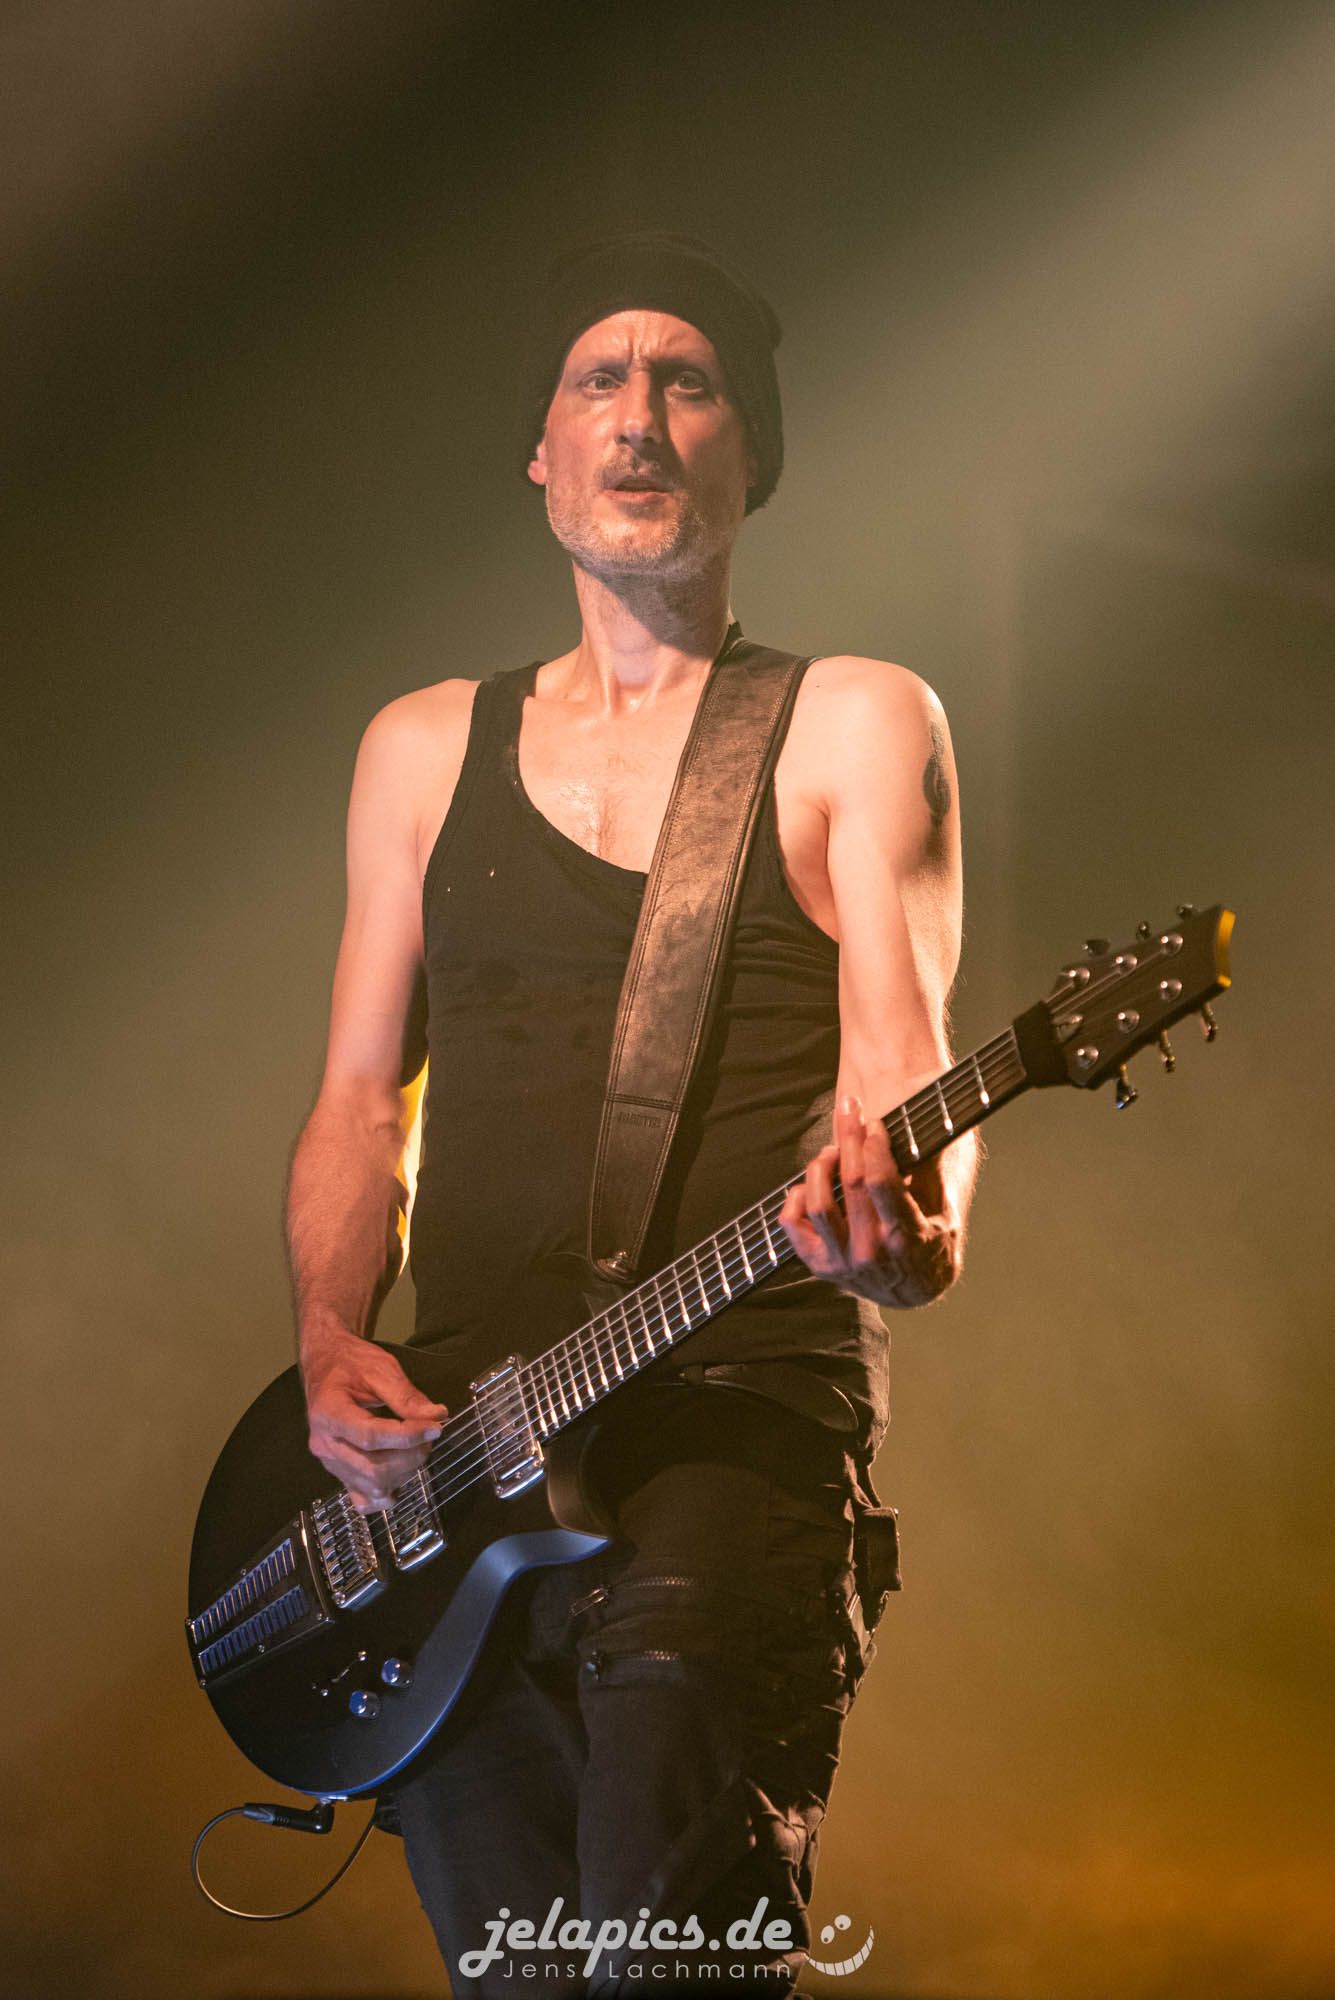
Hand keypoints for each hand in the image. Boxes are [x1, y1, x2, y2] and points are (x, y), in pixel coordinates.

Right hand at [302, 1325, 447, 1513]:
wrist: (326, 1365)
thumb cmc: (350, 1363)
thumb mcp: (380, 1368)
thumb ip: (406, 1395)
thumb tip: (436, 1416)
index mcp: (328, 1413)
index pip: (370, 1436)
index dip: (407, 1436)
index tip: (435, 1427)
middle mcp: (324, 1444)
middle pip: (373, 1468)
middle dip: (411, 1455)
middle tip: (429, 1434)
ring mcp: (330, 1463)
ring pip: (372, 1485)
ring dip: (405, 1472)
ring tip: (418, 1446)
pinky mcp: (340, 1474)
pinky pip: (362, 1500)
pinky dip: (386, 1494)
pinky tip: (400, 1474)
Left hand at [780, 1093, 961, 1308]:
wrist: (917, 1291)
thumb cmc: (932, 1242)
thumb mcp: (945, 1209)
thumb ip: (928, 1171)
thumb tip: (916, 1125)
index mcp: (906, 1237)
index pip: (880, 1182)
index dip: (873, 1145)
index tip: (874, 1124)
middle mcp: (872, 1252)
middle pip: (851, 1182)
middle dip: (849, 1138)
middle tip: (850, 1113)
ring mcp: (843, 1262)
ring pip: (818, 1203)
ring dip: (821, 1166)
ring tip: (832, 1151)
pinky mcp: (820, 1266)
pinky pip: (793, 1225)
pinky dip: (794, 1198)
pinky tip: (808, 1183)